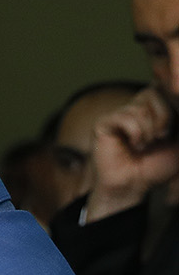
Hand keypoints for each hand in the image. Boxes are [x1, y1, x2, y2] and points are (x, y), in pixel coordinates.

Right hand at [84, 85, 178, 220]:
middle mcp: (135, 106)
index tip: (169, 132)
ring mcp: (118, 114)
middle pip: (154, 92)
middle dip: (163, 118)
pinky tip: (133, 145)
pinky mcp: (104, 123)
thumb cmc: (155, 167)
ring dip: (148, 130)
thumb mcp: (178, 141)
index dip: (171, 107)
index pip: (165, 88)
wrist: (133, 186)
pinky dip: (136, 133)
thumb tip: (175, 97)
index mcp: (153, 107)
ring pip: (140, 108)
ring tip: (144, 145)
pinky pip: (125, 117)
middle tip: (160, 138)